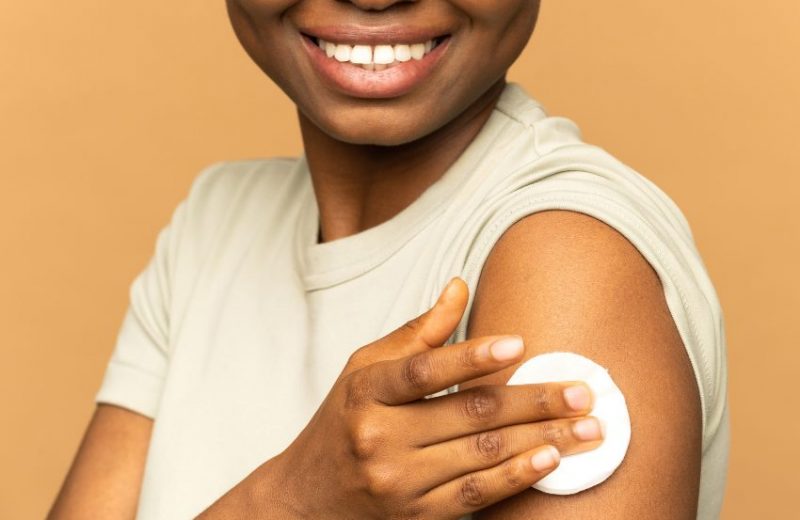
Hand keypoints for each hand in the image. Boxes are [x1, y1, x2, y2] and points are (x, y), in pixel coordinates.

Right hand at [205, 278, 603, 519]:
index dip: (472, 357)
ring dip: (543, 438)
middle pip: (468, 413)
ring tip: (589, 427)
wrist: (305, 499)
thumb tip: (460, 285)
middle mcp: (379, 436)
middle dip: (534, 401)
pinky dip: (516, 476)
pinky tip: (550, 459)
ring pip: (481, 453)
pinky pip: (474, 495)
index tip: (520, 343)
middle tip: (584, 389)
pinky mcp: (414, 516)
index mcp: (366, 390)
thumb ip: (418, 333)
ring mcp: (397, 481)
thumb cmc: (343, 419)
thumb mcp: (366, 370)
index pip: (424, 370)